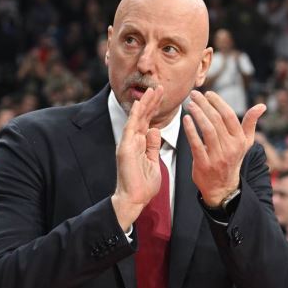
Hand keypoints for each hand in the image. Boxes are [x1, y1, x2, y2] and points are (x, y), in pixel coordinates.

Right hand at [112, 86, 163, 230]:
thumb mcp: (153, 162)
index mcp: (140, 144)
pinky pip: (130, 129)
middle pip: (142, 117)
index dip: (155, 108)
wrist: (134, 200)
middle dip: (151, 102)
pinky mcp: (125, 149)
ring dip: (145, 104)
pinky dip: (135, 116)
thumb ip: (153, 146)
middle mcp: (132, 141)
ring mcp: (128, 144)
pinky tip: (140, 104)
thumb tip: (155, 130)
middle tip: (159, 87)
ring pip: (136, 119)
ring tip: (152, 90)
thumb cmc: (143, 185)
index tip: (162, 96)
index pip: (148, 122)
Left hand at [183, 90, 265, 205]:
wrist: (222, 187)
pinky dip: (190, 130)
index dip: (218, 102)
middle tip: (194, 95)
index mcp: (240, 140)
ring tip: (189, 104)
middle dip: (204, 105)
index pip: (229, 116)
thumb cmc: (232, 159)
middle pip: (216, 120)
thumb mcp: (245, 143)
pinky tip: (186, 119)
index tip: (208, 93)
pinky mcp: (203, 164)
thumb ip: (250, 123)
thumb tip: (262, 106)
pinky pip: (196, 144)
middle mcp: (230, 148)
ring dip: (197, 114)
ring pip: (207, 130)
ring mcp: (217, 157)